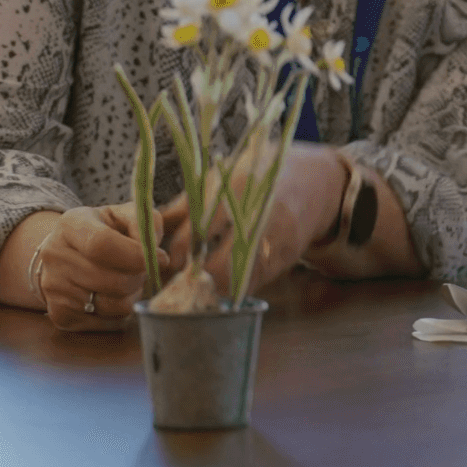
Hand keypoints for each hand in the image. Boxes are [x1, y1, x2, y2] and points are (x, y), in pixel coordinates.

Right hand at [34, 206, 167, 330]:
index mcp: (70, 224)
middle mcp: (55, 255)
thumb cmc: (103, 231)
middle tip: (144, 270)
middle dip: (139, 278)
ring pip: (114, 305)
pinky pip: (107, 322)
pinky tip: (112, 294)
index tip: (160, 258)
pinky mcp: (59, 314)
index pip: (101, 244)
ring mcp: (54, 287)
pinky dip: (119, 311)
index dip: (136, 256)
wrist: (65, 253)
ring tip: (128, 281)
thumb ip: (145, 224)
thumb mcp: (123, 215)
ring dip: (131, 295)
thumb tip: (156, 256)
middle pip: (111, 280)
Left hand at [157, 148, 344, 294]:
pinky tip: (217, 288)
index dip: (176, 254)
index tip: (161, 263)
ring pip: (237, 282)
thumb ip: (187, 205)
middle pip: (219, 266)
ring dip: (211, 290)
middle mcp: (260, 218)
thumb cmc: (260, 175)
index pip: (198, 233)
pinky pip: (253, 285)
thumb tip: (149, 227)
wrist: (316, 182)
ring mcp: (277, 242)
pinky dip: (232, 290)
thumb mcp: (222, 178)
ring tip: (191, 289)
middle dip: (193, 280)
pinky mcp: (286, 260)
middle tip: (174, 283)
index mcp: (237, 190)